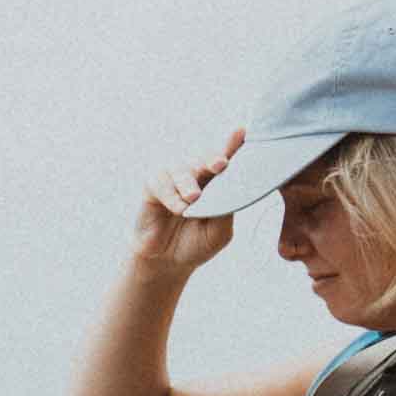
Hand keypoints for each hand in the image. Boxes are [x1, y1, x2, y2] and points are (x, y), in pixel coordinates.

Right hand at [133, 127, 246, 276]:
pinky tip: (178, 209)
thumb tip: (231, 189)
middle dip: (212, 159)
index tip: (242, 132)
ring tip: (194, 198)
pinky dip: (171, 196)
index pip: (226, 161)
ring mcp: (173, 180)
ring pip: (181, 169)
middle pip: (204, 159)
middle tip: (220, 164)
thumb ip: (225, 210)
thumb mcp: (219, 232)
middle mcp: (195, 176)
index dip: (233, 145)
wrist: (167, 262)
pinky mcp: (152, 187)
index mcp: (215, 184)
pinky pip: (160, 183)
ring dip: (188, 182)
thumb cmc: (196, 244)